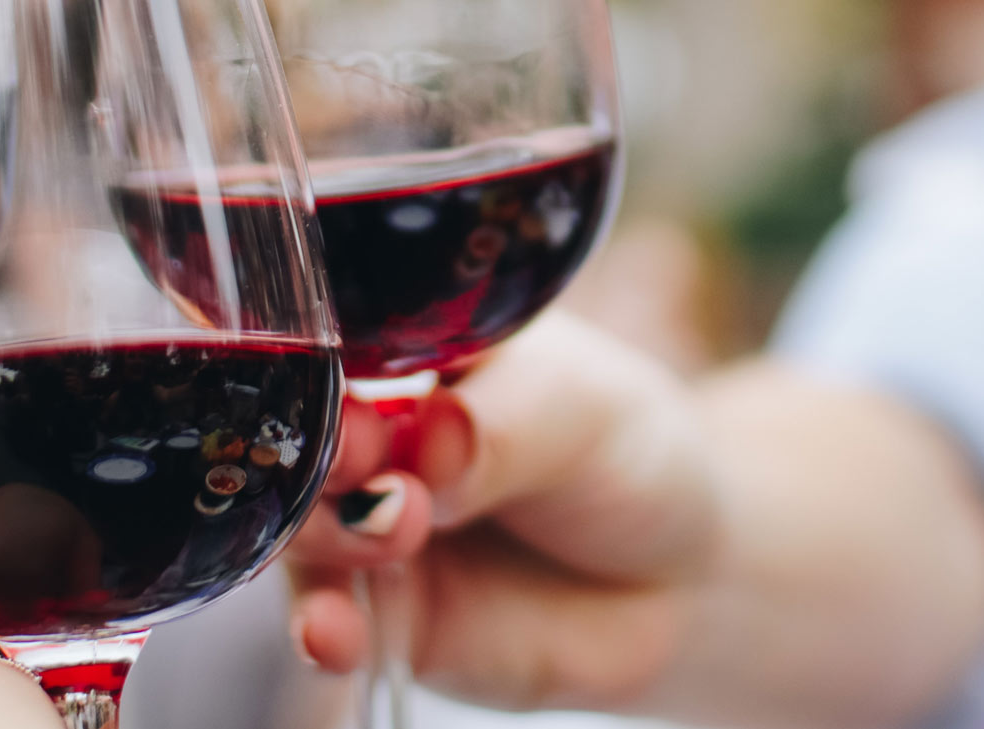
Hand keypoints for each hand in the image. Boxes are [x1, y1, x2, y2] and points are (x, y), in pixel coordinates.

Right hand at [283, 313, 720, 708]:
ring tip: (393, 532)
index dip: (326, 369)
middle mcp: (371, 440)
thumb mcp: (582, 412)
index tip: (358, 397)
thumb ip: (501, 427)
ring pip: (300, 533)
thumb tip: (432, 439)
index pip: (329, 346)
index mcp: (402, 353)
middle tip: (370, 462)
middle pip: (298, 442)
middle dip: (321, 456)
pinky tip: (337, 636)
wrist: (685, 578)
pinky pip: (330, 626)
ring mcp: (368, 530)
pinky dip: (324, 632)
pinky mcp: (383, 617)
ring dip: (325, 536)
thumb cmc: (629, 457)